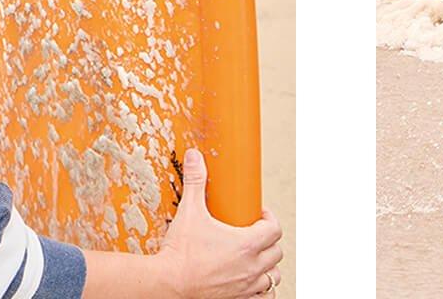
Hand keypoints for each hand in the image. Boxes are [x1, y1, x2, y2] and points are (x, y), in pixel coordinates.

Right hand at [152, 149, 283, 297]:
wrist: (167, 282)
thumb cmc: (180, 251)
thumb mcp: (190, 212)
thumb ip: (196, 182)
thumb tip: (195, 157)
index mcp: (247, 244)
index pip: (275, 229)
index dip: (269, 219)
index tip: (258, 215)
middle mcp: (251, 266)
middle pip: (276, 252)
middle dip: (269, 241)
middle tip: (254, 234)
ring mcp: (245, 285)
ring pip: (272, 276)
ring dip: (267, 266)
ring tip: (254, 258)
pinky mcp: (236, 298)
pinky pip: (261, 296)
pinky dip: (259, 289)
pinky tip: (249, 281)